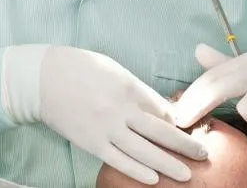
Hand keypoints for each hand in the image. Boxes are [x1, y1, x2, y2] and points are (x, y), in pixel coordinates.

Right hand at [2, 45, 207, 184]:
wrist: (42, 78)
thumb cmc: (79, 68)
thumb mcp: (114, 70)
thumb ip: (137, 89)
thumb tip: (160, 109)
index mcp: (129, 86)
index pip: (163, 109)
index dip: (182, 122)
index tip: (195, 130)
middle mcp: (121, 108)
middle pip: (160, 132)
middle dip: (185, 145)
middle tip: (204, 154)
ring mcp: (105, 127)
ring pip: (143, 151)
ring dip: (167, 164)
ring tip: (187, 174)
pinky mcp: (90, 142)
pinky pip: (118, 160)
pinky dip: (137, 170)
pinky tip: (153, 178)